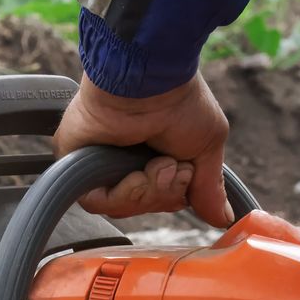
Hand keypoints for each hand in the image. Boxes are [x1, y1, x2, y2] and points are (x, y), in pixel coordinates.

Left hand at [52, 73, 232, 225]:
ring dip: (148, 192)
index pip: (160, 197)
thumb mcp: (205, 146)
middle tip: (170, 165)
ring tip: (158, 164)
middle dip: (164, 192)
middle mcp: (124, 159)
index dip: (174, 193)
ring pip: (122, 206)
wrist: (150, 81)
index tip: (185, 170)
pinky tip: (137, 173)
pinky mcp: (76, 162)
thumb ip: (209, 186)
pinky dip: (122, 194)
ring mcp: (99, 161)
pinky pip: (96, 201)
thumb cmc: (179, 101)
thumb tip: (223, 218)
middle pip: (142, 204)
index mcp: (151, 153)